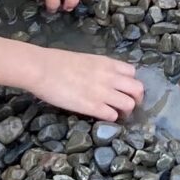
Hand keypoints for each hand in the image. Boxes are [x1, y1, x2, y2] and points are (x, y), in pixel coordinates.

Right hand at [27, 45, 144, 122]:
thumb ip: (99, 69)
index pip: (133, 73)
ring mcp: (103, 92)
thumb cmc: (57, 62)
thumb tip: (103, 78)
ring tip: (117, 115)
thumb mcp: (86, 60)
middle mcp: (110, 77)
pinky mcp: (92, 107)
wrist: (42, 68)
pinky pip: (112, 116)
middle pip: (138, 89)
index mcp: (107, 63)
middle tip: (128, 106)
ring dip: (125, 112)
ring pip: (129, 104)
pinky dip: (111, 119)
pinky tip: (102, 118)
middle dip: (136, 99)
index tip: (124, 90)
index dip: (130, 83)